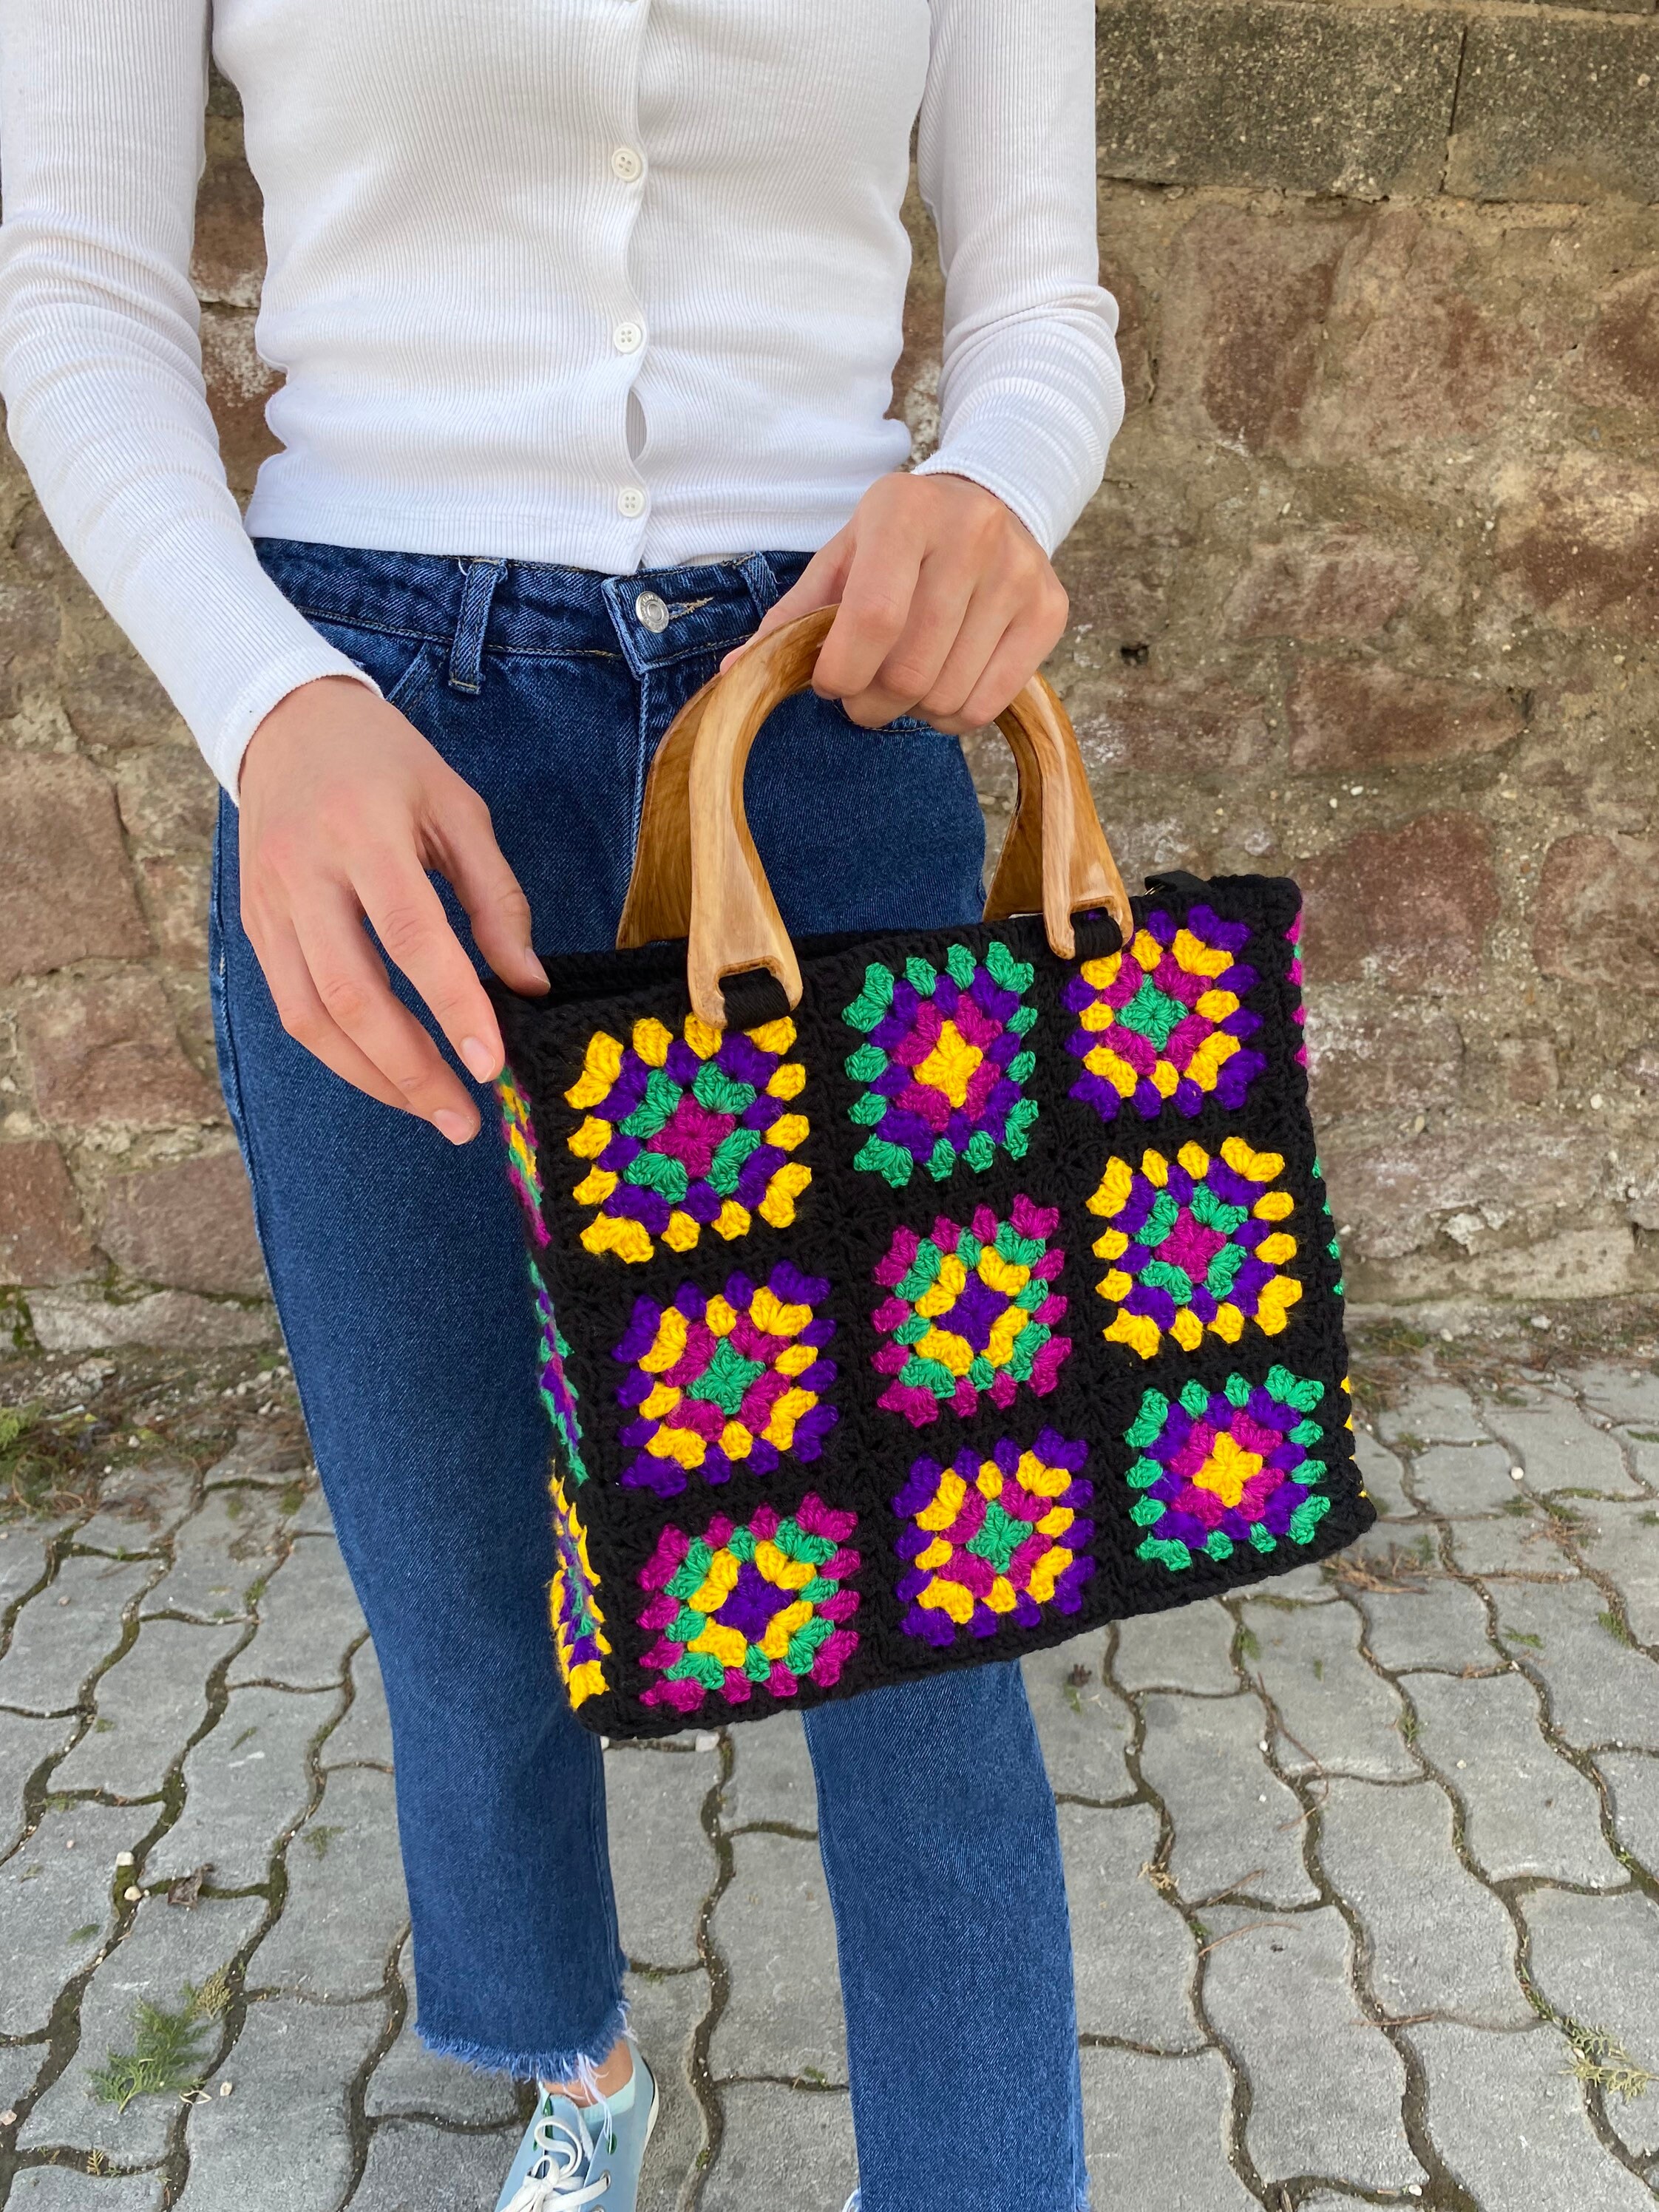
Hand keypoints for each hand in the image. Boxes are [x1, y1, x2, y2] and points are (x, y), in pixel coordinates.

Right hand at [236, 677, 546, 1142]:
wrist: (286, 723)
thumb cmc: (388, 765)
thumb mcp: (459, 809)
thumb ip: (498, 898)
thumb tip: (529, 986)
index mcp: (365, 831)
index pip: (410, 935)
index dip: (452, 1006)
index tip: (492, 1066)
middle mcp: (305, 872)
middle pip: (352, 994)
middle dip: (411, 1069)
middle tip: (465, 1119)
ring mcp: (270, 904)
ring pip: (312, 1016)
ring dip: (375, 1078)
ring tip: (433, 1112)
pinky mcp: (253, 926)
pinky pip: (293, 1008)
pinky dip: (341, 1055)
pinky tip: (389, 1077)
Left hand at [721, 472, 1067, 732]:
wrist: (991, 500)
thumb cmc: (902, 539)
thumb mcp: (843, 556)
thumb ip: (793, 615)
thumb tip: (736, 676)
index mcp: (905, 512)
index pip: (872, 619)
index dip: (841, 672)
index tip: (828, 683)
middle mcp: (971, 535)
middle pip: (910, 669)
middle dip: (871, 702)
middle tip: (862, 694)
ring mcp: (1018, 574)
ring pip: (948, 694)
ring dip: (911, 711)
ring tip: (903, 683)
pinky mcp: (1049, 610)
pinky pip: (988, 704)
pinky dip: (952, 716)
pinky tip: (941, 686)